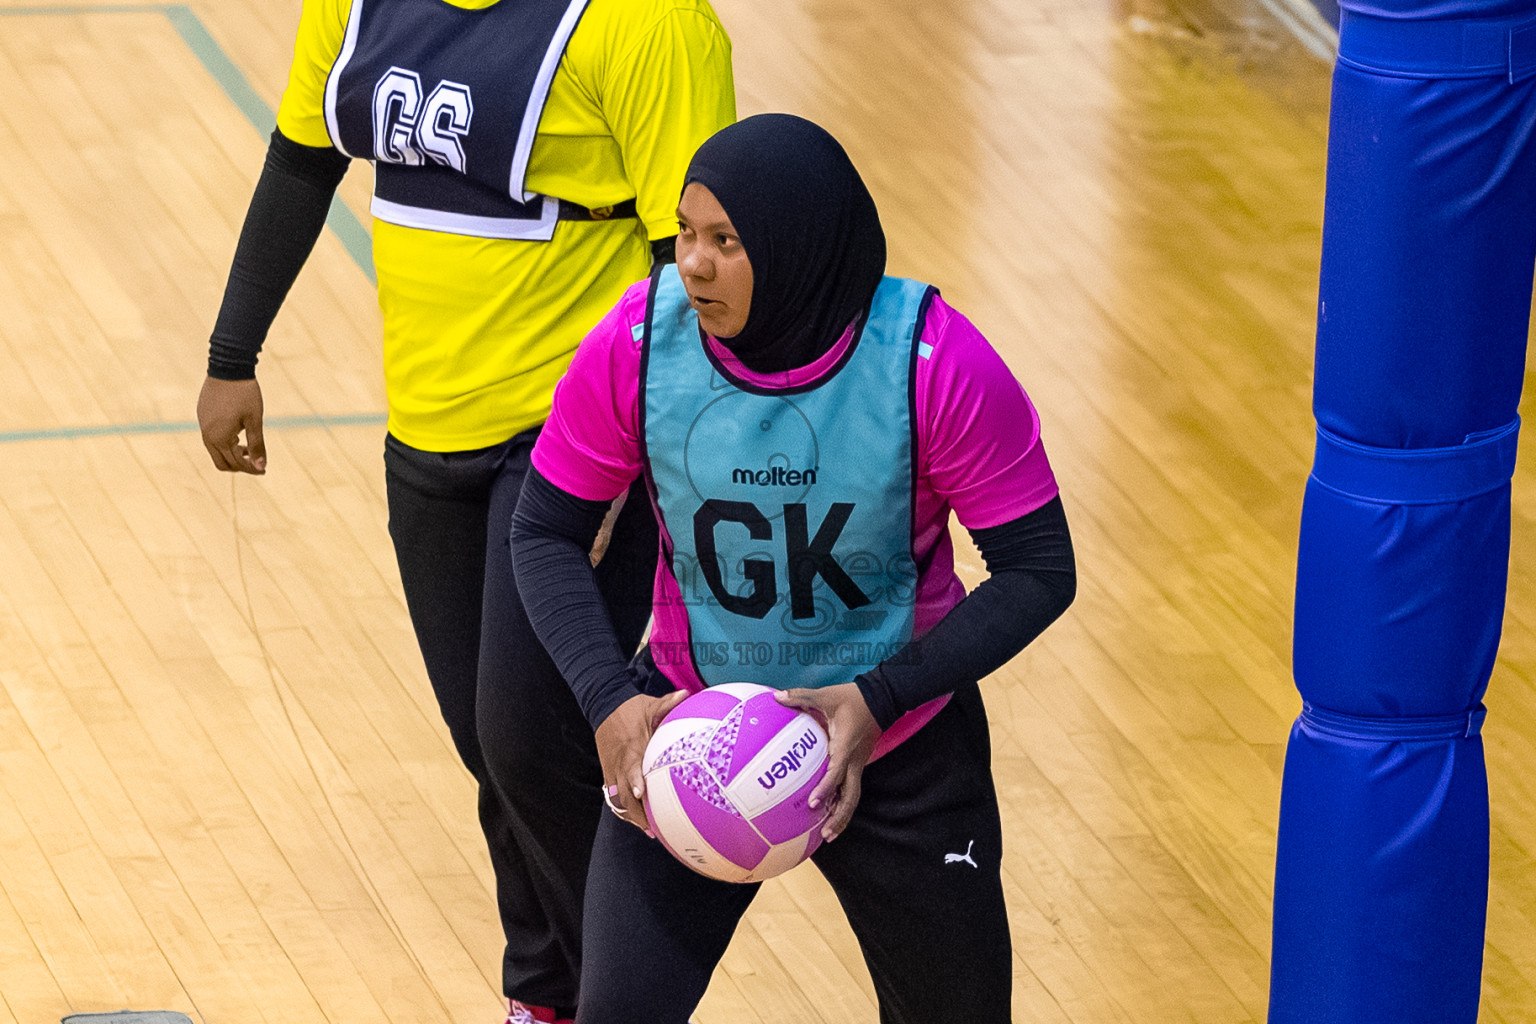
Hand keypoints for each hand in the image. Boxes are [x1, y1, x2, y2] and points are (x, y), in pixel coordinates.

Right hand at [197, 376, 266, 473]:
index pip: (235, 463)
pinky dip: (225, 443)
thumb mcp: (254, 420)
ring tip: (249, 449)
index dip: (251, 468)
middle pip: (221, 462)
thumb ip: (257, 445)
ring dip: (232, 454)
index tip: (265, 469)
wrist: (228, 367)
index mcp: (219, 438)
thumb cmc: (245, 394)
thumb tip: (261, 467)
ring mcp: (202, 424)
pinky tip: (238, 434)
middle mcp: (207, 435)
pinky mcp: (202, 416)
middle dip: (240, 466)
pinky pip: (211, 438)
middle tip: (257, 464)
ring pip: (215, 451)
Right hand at [594, 689, 687, 831]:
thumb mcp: (649, 704)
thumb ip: (667, 702)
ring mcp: (611, 769)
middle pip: (623, 793)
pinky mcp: (608, 772)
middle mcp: (619, 762)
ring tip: (649, 830)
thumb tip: (686, 694)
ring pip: (618, 798)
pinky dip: (624, 808)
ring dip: (631, 815)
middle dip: (636, 812)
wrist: (602, 706)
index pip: (630, 768)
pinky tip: (638, 819)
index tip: (643, 794)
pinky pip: (614, 795)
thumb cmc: (630, 708)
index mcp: (631, 748)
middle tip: (652, 828)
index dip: (635, 781)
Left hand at [775, 682, 880, 841]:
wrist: (881, 699)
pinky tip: (831, 815)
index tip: (812, 803)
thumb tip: (776, 696)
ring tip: (829, 835)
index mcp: (846, 745)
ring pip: (853, 795)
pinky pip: (851, 787)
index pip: (837, 771)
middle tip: (825, 834)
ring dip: (843, 816)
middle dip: (839, 816)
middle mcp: (855, 760)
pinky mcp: (859, 764)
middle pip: (850, 795)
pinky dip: (842, 803)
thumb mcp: (826, 695)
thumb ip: (801, 696)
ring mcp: (859, 764)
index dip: (826, 788)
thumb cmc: (852, 698)